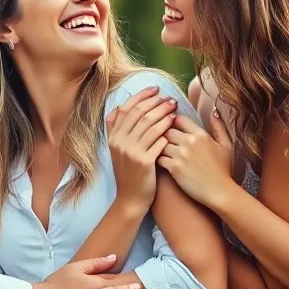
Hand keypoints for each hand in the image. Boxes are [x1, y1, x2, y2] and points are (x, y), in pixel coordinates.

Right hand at [106, 87, 177, 207]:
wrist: (130, 199)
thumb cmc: (128, 172)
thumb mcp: (116, 149)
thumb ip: (116, 128)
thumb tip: (120, 106)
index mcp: (113, 137)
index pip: (126, 108)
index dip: (142, 96)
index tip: (155, 89)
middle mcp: (119, 142)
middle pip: (140, 114)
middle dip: (157, 103)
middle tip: (170, 99)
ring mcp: (131, 152)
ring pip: (150, 126)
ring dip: (164, 115)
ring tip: (175, 109)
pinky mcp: (144, 162)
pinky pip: (158, 142)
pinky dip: (166, 133)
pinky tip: (175, 128)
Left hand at [158, 111, 233, 207]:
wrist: (220, 192)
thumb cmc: (224, 170)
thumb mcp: (226, 145)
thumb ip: (219, 126)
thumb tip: (214, 109)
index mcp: (200, 134)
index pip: (178, 119)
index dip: (172, 121)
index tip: (169, 125)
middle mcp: (189, 142)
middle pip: (166, 129)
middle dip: (162, 132)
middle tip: (159, 137)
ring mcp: (181, 155)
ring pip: (160, 142)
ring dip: (157, 145)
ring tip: (155, 147)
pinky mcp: (174, 168)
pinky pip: (158, 157)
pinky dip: (156, 157)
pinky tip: (157, 159)